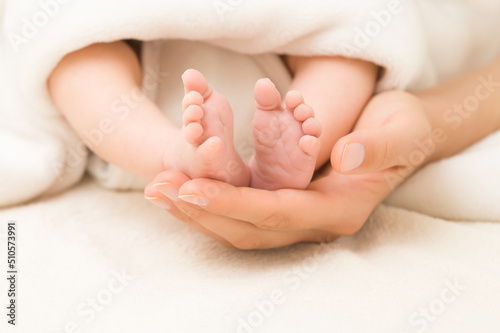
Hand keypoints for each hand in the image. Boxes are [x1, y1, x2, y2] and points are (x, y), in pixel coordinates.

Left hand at [145, 91, 432, 248]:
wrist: (404, 136)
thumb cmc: (402, 131)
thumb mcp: (398, 132)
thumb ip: (376, 147)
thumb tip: (345, 155)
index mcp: (339, 209)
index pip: (277, 212)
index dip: (233, 203)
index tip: (192, 188)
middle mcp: (315, 222)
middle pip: (250, 228)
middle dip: (202, 211)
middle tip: (159, 190)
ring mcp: (301, 218)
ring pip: (241, 226)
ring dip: (199, 211)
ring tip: (159, 191)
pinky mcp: (290, 205)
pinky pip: (244, 214)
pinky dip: (212, 203)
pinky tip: (185, 189)